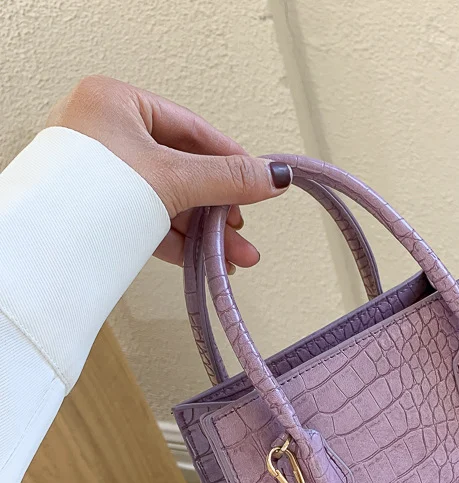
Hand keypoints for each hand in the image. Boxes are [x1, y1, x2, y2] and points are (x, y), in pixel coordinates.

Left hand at [46, 75, 291, 271]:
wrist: (41, 249)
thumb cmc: (92, 192)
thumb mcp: (174, 179)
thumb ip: (228, 179)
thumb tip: (274, 176)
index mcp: (117, 104)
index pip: (191, 129)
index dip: (230, 158)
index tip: (258, 180)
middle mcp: (107, 134)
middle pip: (184, 170)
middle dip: (220, 209)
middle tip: (243, 229)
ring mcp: (103, 175)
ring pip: (169, 200)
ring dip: (205, 232)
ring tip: (234, 257)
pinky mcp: (99, 211)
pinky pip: (150, 220)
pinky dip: (180, 241)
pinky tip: (207, 260)